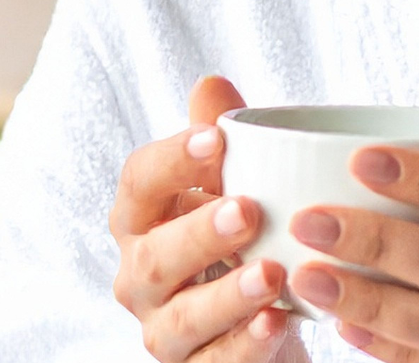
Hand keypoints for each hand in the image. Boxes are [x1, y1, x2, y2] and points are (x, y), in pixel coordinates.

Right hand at [109, 76, 295, 360]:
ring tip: (273, 272)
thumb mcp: (237, 182)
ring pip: (180, 320)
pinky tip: (279, 322)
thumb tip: (212, 81)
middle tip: (248, 210)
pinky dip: (246, 345)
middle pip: (153, 258)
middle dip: (197, 234)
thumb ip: (226, 137)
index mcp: (144, 219)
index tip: (216, 138)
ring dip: (227, 295)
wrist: (263, 313)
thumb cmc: (241, 233)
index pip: (139, 183)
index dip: (172, 159)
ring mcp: (165, 329)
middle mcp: (142, 276)